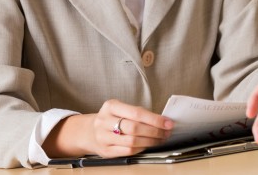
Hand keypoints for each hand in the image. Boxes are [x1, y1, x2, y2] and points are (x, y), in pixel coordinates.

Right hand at [45, 99, 173, 158]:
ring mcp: (102, 137)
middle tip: (166, 133)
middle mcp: (104, 121)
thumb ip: (139, 113)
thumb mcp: (121, 109)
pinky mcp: (105, 151)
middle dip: (154, 131)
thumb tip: (163, 121)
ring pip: (132, 142)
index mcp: (110, 106)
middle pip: (134, 128)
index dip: (155, 119)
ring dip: (150, 141)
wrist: (89, 131)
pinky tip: (148, 145)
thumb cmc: (112, 118)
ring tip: (160, 139)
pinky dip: (141, 148)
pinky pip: (127, 151)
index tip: (168, 123)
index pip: (136, 113)